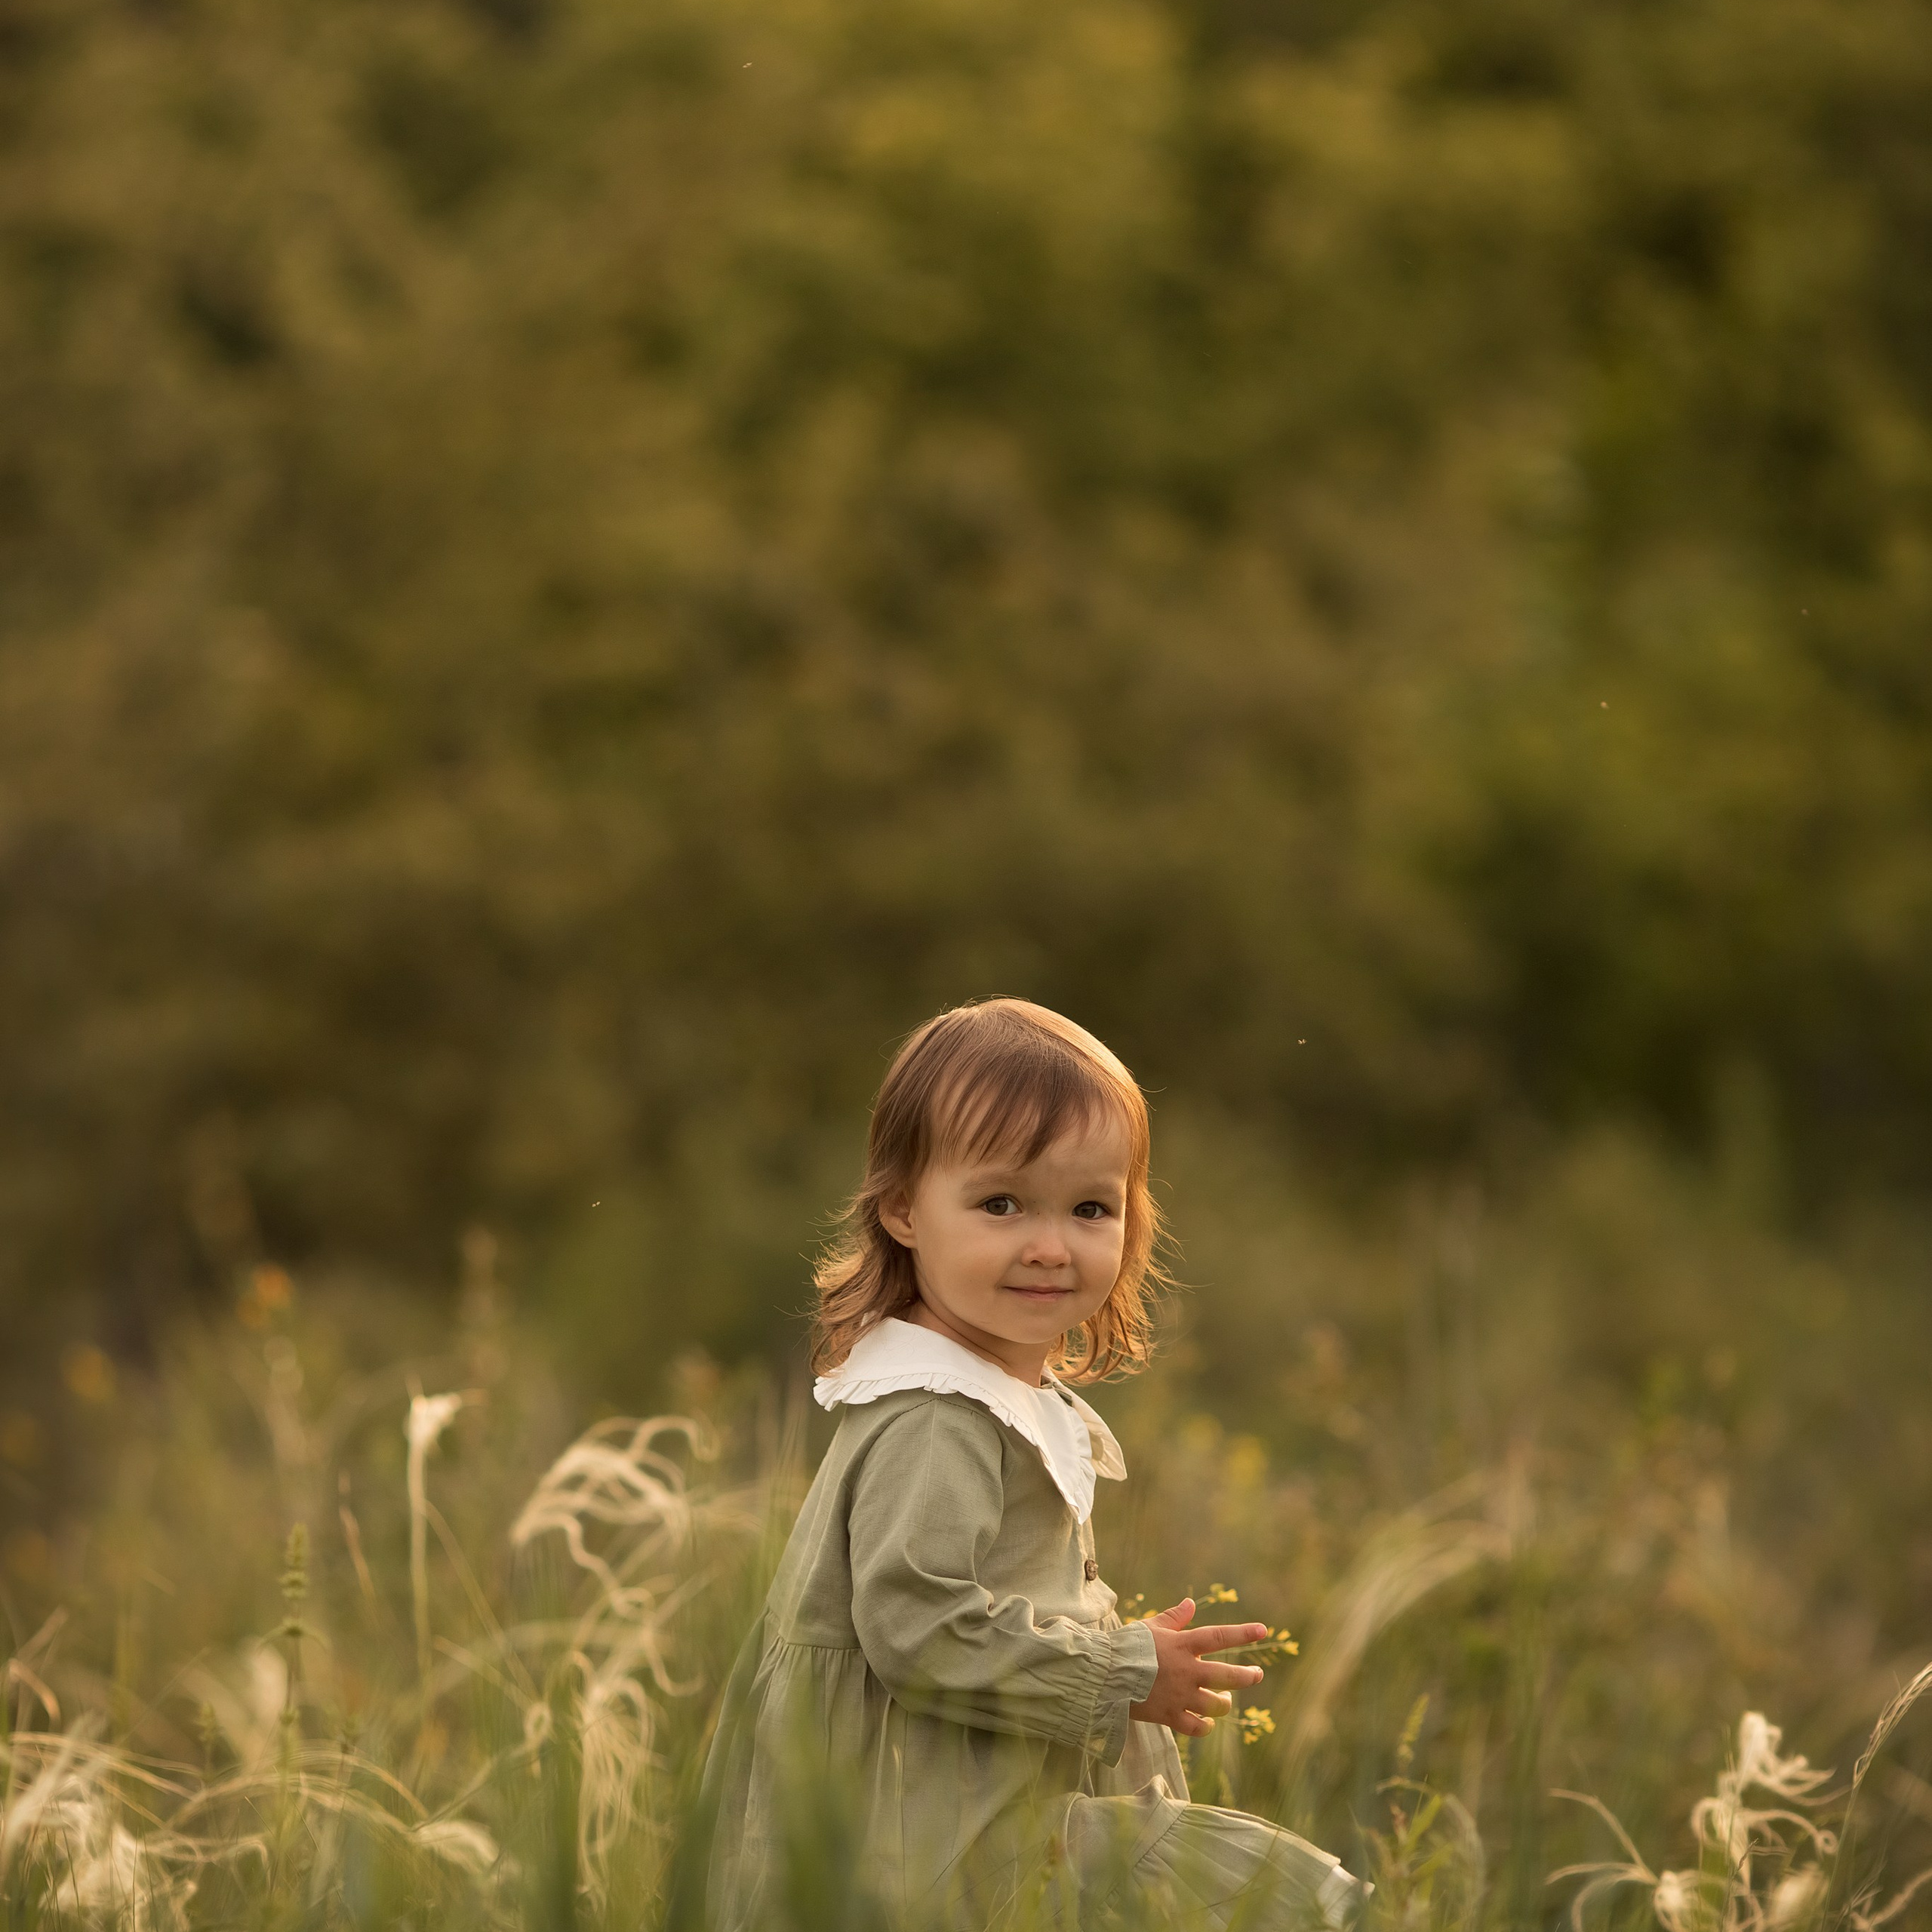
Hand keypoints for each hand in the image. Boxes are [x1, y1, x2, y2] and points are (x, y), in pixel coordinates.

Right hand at [1126, 1598, 1267, 1736]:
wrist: (1103, 1675)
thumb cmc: (1126, 1646)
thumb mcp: (1151, 1626)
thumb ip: (1174, 1617)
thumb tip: (1191, 1603)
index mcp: (1182, 1645)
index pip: (1219, 1637)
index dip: (1242, 1633)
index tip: (1262, 1630)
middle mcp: (1186, 1671)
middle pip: (1227, 1676)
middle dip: (1247, 1676)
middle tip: (1257, 1674)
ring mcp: (1180, 1696)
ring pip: (1216, 1704)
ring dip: (1225, 1702)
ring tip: (1226, 1699)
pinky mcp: (1170, 1716)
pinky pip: (1196, 1727)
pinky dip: (1205, 1726)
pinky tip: (1207, 1721)